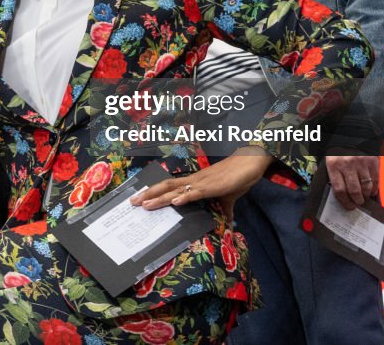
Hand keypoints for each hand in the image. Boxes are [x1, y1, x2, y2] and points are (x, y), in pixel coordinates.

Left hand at [130, 146, 274, 220]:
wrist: (251, 161)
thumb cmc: (239, 176)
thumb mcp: (229, 196)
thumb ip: (225, 208)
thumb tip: (227, 222)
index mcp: (195, 183)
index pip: (170, 188)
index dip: (155, 193)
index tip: (141, 199)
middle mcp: (194, 181)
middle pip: (166, 187)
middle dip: (149, 195)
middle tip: (132, 202)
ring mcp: (202, 183)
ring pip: (176, 189)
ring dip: (160, 197)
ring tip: (145, 205)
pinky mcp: (212, 186)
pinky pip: (195, 192)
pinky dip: (184, 197)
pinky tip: (174, 202)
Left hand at [326, 154, 378, 208]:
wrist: (350, 132)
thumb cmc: (338, 149)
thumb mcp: (328, 158)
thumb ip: (330, 173)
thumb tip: (335, 192)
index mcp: (333, 164)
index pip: (339, 189)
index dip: (345, 201)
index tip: (348, 205)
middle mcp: (347, 164)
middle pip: (354, 190)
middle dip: (356, 201)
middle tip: (357, 203)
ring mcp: (361, 163)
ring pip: (366, 187)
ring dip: (366, 195)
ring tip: (364, 197)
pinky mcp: (372, 161)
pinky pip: (375, 180)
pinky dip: (374, 188)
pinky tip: (372, 191)